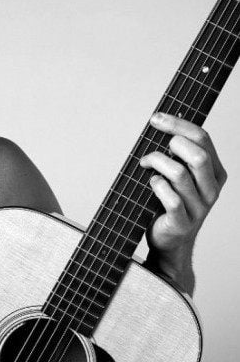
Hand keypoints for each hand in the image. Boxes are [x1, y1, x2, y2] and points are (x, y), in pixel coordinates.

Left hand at [140, 113, 226, 290]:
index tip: (156, 118)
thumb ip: (178, 155)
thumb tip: (164, 121)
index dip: (178, 124)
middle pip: (197, 155)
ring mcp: (199, 208)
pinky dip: (156, 185)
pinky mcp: (183, 222)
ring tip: (145, 164)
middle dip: (171, 142)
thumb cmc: (170, 205)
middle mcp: (212, 190)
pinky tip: (151, 183)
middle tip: (152, 146)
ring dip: (157, 163)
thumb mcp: (180, 177)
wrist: (169, 244)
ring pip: (179, 174)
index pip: (203, 139)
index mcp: (215, 173)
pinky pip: (170, 198)